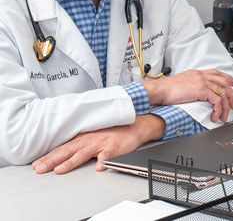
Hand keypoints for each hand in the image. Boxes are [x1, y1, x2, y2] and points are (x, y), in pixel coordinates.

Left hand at [31, 114, 164, 173]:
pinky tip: (99, 167)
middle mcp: (88, 140)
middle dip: (52, 161)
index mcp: (82, 138)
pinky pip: (108, 155)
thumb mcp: (91, 135)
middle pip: (67, 151)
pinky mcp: (113, 147)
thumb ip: (78, 144)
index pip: (61, 148)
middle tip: (40, 169)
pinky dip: (103, 161)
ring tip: (61, 170)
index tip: (36, 165)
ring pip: (83, 154)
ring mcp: (100, 144)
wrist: (133, 126)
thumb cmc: (111, 132)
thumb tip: (62, 154)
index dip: (48, 157)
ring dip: (71, 162)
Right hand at [142, 69, 232, 122]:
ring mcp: (202, 82)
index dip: (228, 78)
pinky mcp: (201, 90)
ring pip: (222, 93)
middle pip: (224, 83)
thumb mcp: (182, 83)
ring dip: (225, 107)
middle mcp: (201, 76)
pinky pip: (216, 101)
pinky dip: (218, 110)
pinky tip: (215, 116)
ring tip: (224, 116)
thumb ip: (191, 85)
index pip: (217, 73)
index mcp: (197, 73)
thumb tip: (196, 93)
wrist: (159, 90)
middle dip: (231, 95)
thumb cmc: (166, 89)